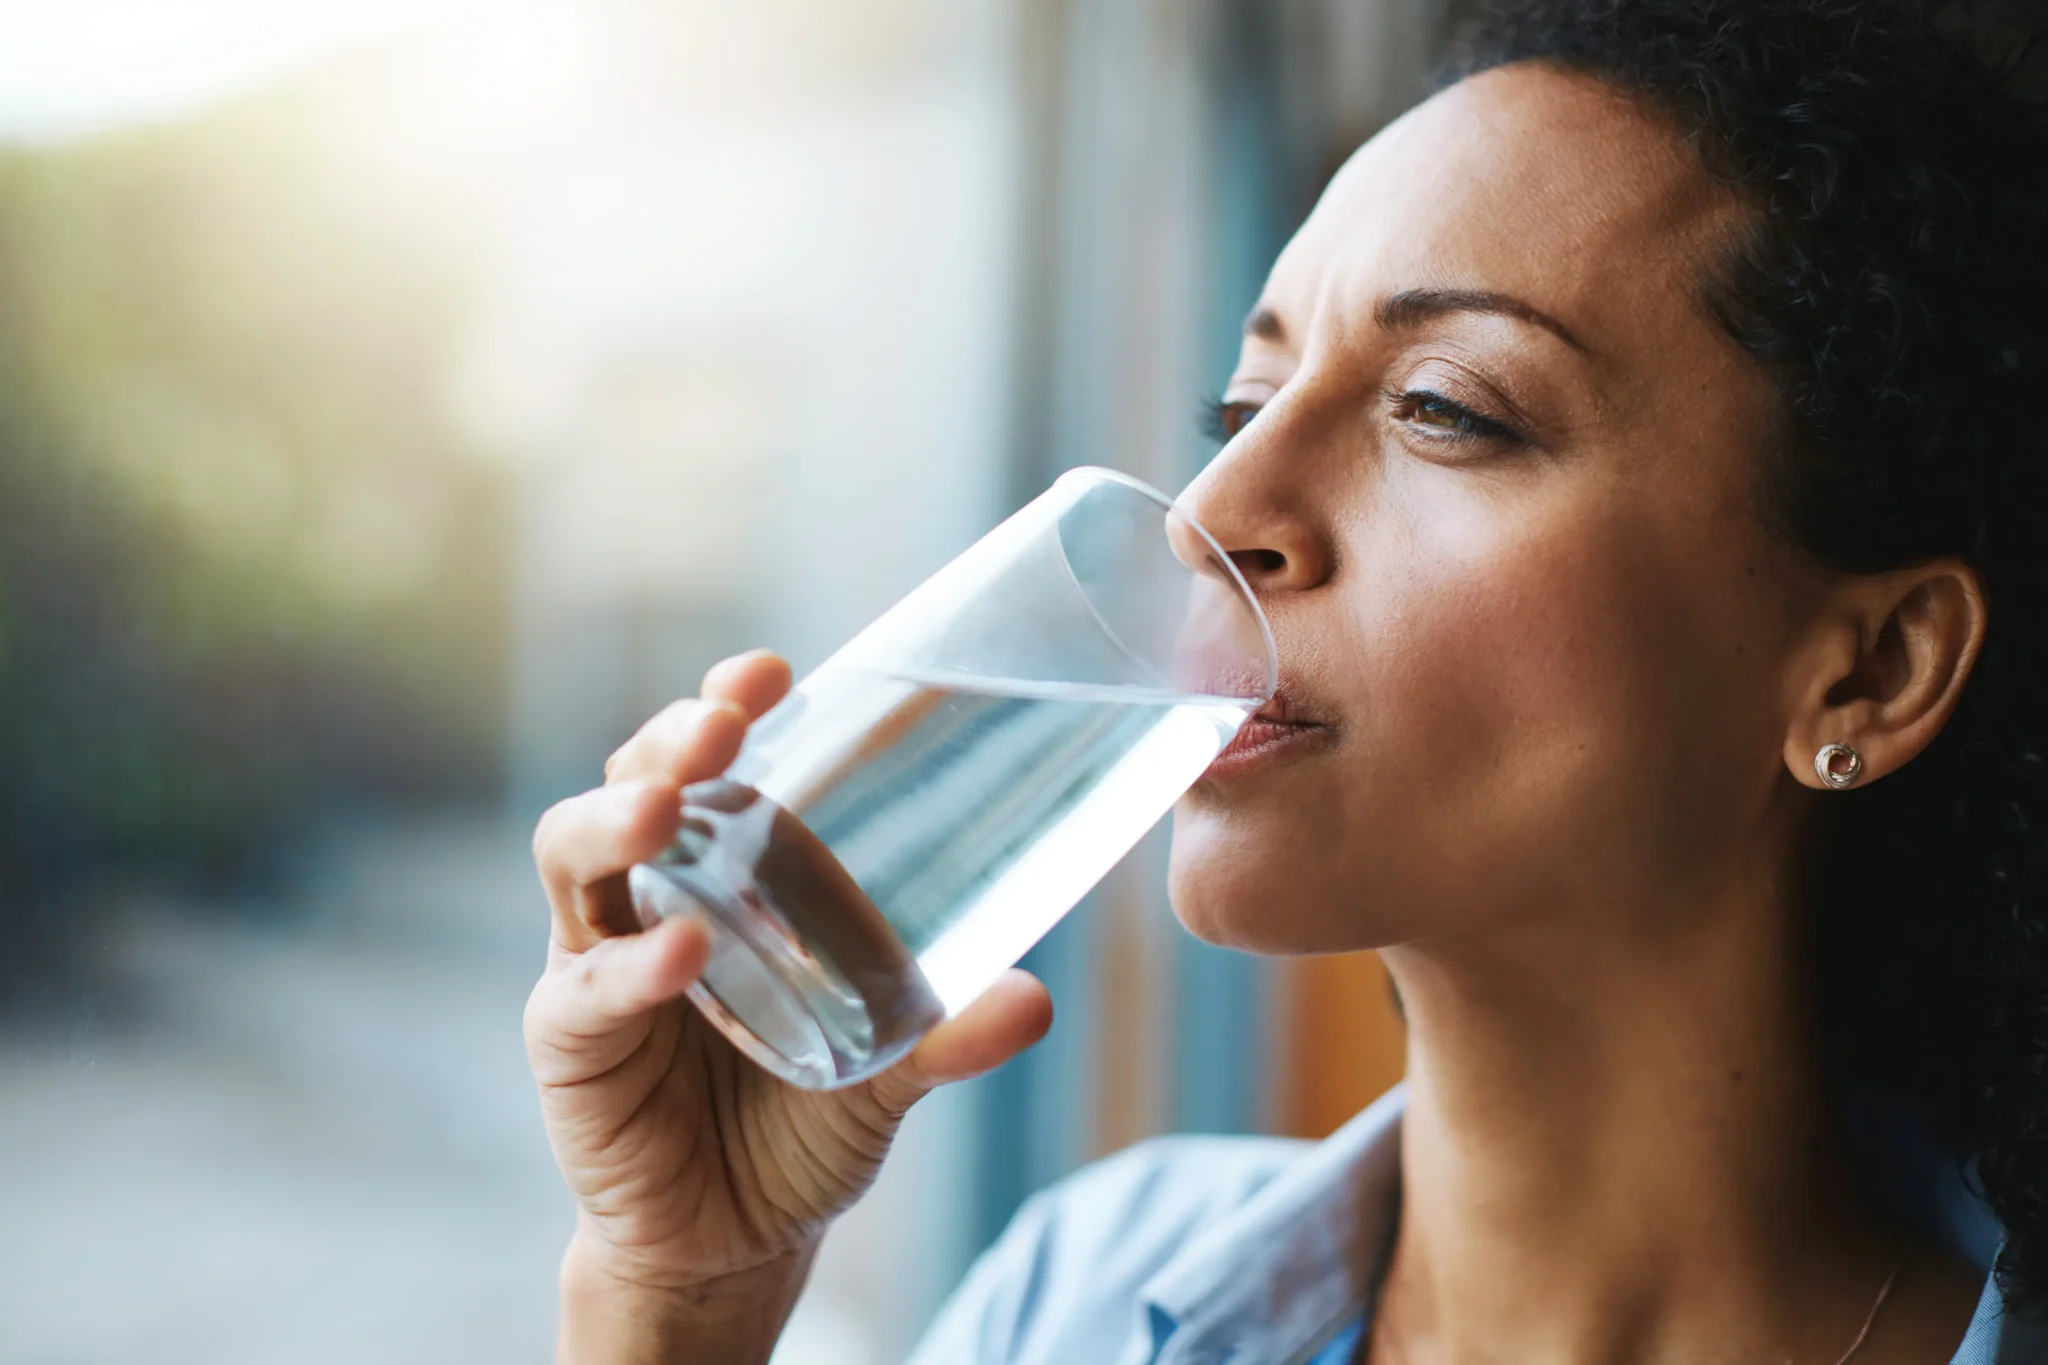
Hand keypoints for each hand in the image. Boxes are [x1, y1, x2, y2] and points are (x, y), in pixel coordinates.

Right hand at [526, 651, 1053, 1355]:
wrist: (736, 1241)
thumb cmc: (802, 1124)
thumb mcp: (889, 1068)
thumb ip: (948, 1032)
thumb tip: (1038, 997)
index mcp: (720, 874)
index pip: (708, 763)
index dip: (724, 705)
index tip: (773, 672)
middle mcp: (648, 897)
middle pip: (631, 784)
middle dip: (669, 742)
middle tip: (721, 725)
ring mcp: (593, 961)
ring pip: (572, 860)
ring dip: (616, 821)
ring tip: (670, 807)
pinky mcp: (567, 1042)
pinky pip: (581, 991)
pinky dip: (629, 970)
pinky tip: (681, 957)